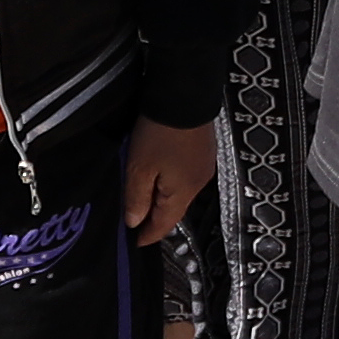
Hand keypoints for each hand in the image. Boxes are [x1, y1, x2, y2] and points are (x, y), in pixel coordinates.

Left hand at [119, 119, 219, 245]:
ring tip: (144, 199)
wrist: (184, 94)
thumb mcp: (139, 167)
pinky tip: (160, 174)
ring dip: (162, 198)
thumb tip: (134, 222)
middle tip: (134, 222)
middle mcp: (198, 184)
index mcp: (183, 193)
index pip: (164, 225)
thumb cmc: (160, 133)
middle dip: (155, 218)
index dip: (147, 236)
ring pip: (179, 192)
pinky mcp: (204, 151)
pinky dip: (171, 181)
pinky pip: (185, 175)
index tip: (134, 244)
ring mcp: (203, 166)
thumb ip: (136, 198)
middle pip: (173, 209)